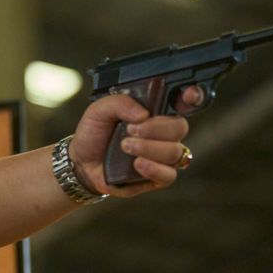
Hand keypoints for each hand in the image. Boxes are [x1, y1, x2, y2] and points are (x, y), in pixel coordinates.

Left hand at [68, 85, 202, 197]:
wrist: (80, 161)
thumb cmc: (94, 134)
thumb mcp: (99, 111)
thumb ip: (120, 103)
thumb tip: (143, 114)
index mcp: (155, 112)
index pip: (183, 102)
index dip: (192, 97)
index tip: (188, 94)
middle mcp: (163, 133)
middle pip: (179, 128)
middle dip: (156, 128)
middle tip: (130, 130)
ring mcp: (161, 157)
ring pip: (175, 152)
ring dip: (150, 148)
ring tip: (125, 146)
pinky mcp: (156, 178)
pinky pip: (169, 175)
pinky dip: (154, 169)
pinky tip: (137, 164)